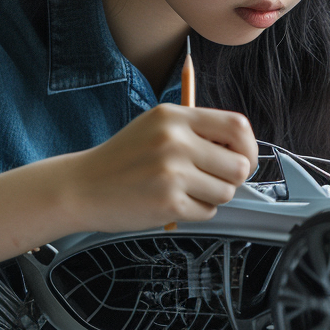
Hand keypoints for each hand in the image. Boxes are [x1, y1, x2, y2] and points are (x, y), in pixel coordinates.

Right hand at [64, 104, 257, 232]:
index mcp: (174, 117)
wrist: (81, 187)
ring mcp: (172, 173)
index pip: (237, 126)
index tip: (242, 158)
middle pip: (238, 165)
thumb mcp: (156, 127)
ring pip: (226, 192)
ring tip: (186, 190)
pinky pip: (207, 212)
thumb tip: (240, 147)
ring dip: (212, 197)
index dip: (248, 147)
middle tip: (212, 180)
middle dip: (232, 178)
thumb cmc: (121, 160)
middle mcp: (174, 141)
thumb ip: (196, 130)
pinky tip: (173, 203)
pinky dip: (196, 212)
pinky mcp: (169, 202)